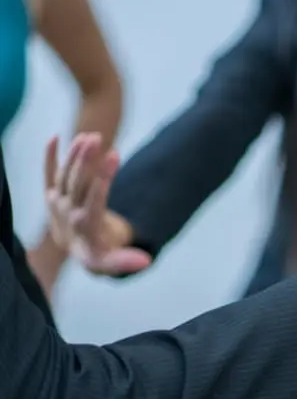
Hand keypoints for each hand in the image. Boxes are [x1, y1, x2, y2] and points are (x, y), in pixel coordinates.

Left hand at [44, 133, 149, 275]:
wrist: (77, 250)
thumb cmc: (100, 253)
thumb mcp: (112, 261)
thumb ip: (126, 260)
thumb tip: (146, 261)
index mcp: (85, 225)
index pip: (94, 197)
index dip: (104, 176)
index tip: (115, 155)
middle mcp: (67, 212)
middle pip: (76, 182)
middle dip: (85, 159)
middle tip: (97, 138)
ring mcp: (58, 202)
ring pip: (64, 175)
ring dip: (73, 154)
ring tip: (88, 136)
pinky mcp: (52, 194)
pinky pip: (48, 173)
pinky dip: (49, 156)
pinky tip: (55, 137)